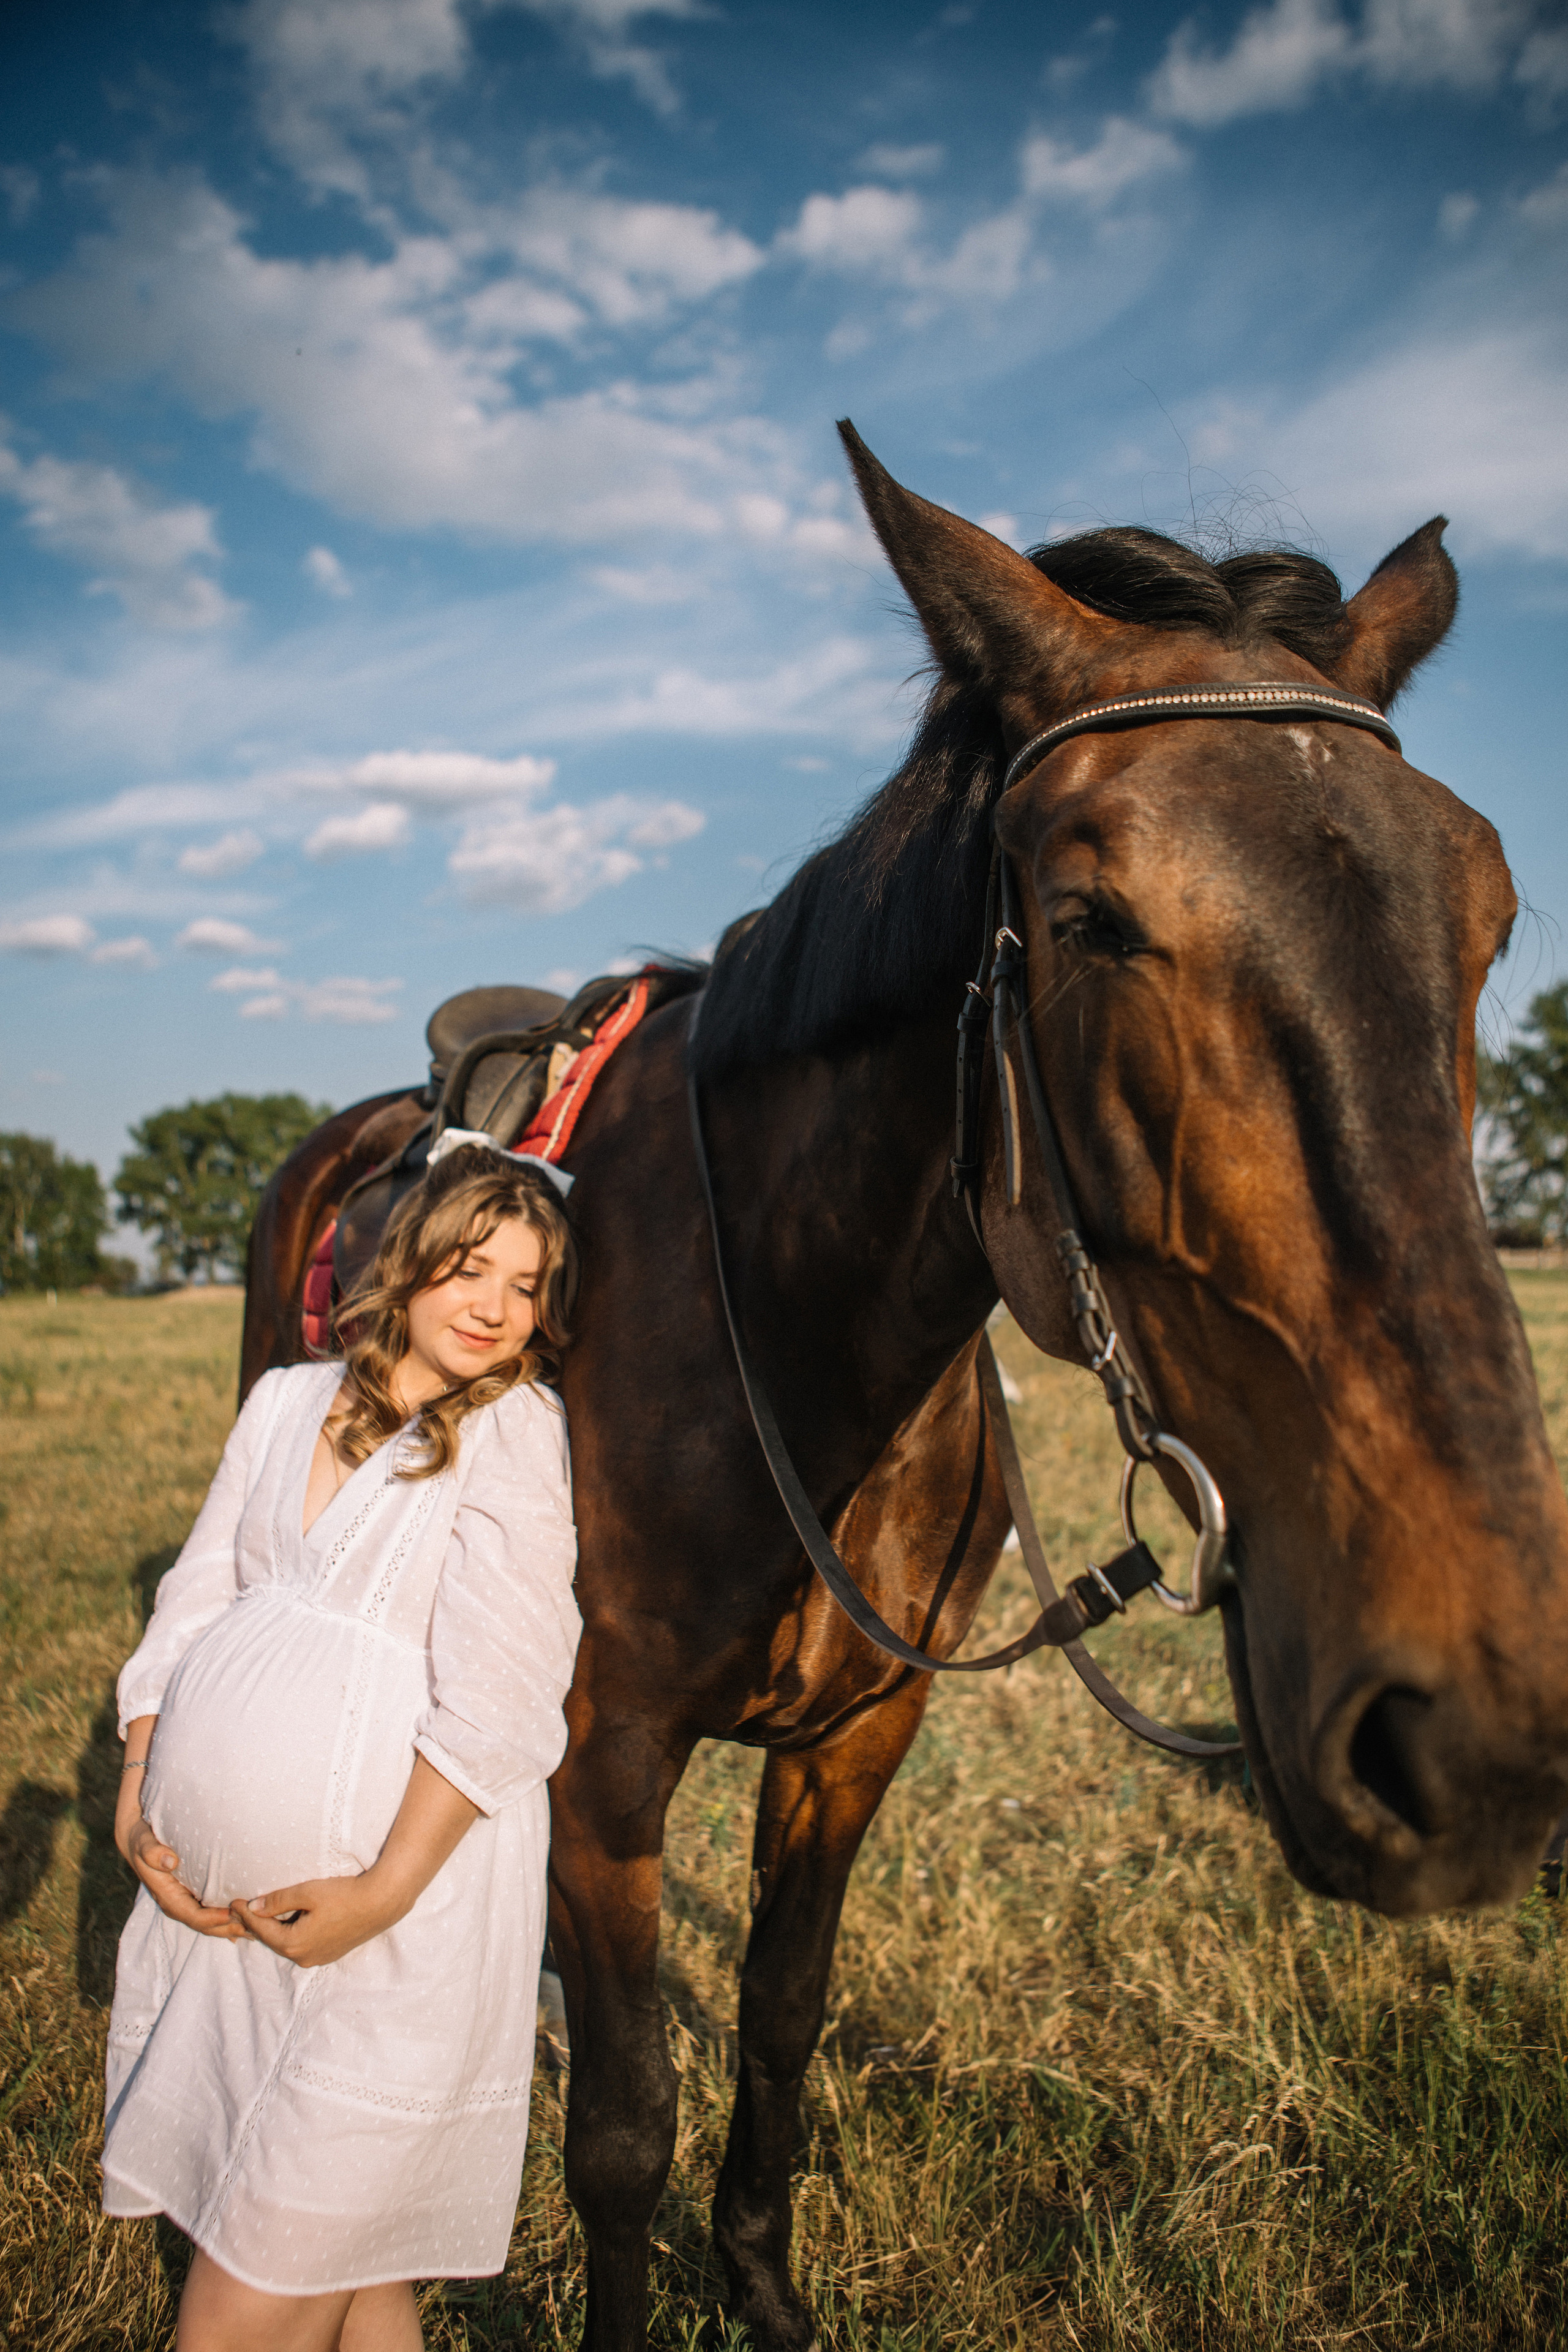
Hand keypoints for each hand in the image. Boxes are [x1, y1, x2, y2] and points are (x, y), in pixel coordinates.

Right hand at [117, 1808, 245, 1940]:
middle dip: (229, 1928)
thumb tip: (169, 1861)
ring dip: (233, 1927)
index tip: (233, 1913)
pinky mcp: (194, 1897)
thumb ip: (153, 1852)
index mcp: (169, 1897)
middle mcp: (179, 1905)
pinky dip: (230, 1919)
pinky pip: (213, 1914)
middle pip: (207, 1925)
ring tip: (258, 1928)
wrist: (139, 1842)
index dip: (213, 1918)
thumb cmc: (144, 1841)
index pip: (193, 1915)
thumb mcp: (144, 1843)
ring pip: (212, 1923)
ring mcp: (187, 1903)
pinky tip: (249, 1923)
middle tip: (255, 1927)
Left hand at [231, 1871, 407, 1968]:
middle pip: (272, 1939)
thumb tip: (254, 1907)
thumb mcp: (307, 1893)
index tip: (233, 1901)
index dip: (245, 1914)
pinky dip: (290, 1932)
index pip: (261, 1929)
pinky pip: (302, 1944)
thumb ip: (277, 1901)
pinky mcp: (330, 1953)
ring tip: (260, 1914)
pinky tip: (287, 1921)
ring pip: (287, 1942)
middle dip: (256, 1924)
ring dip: (274, 1929)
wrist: (381, 1903)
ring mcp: (318, 1957)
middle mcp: (303, 1957)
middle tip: (240, 1908)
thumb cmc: (344, 1895)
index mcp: (294, 1944)